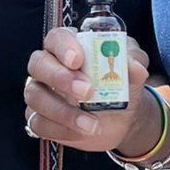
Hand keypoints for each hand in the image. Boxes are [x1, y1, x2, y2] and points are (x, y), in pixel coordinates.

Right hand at [24, 29, 154, 153]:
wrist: (123, 118)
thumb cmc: (121, 85)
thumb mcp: (133, 71)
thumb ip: (134, 63)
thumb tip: (133, 65)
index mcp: (69, 47)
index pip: (57, 38)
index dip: (64, 47)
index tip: (78, 59)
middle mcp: (50, 67)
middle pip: (38, 64)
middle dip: (60, 77)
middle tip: (86, 91)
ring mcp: (42, 93)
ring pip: (36, 96)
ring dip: (64, 112)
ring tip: (92, 123)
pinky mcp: (41, 118)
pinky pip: (39, 123)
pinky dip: (62, 130)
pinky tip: (82, 131)